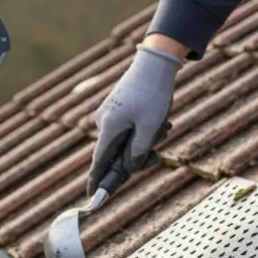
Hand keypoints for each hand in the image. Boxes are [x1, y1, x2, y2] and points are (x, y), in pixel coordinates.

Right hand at [86, 37, 185, 196]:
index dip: (97, 180)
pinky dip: (145, 129)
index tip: (92, 196)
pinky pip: (130, 127)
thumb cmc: (153, 95)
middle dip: (139, 155)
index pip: (99, 162)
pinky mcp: (118, 107)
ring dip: (147, 139)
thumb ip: (138, 153)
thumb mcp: (150, 129)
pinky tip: (161, 119)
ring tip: (165, 126)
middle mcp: (104, 122)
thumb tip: (129, 168)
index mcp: (108, 128)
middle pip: (117, 153)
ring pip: (128, 139)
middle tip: (158, 156)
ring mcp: (110, 113)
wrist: (155, 61)